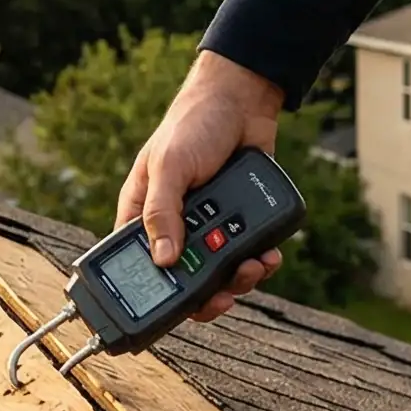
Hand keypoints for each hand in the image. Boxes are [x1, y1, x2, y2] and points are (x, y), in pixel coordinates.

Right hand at [117, 50, 287, 322]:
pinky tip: (268, 256)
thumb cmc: (193, 124)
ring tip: (253, 268)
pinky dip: (261, 261)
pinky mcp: (242, 222)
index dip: (156, 293)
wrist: (243, 100)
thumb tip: (165, 260)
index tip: (176, 310)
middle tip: (225, 295)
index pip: (142, 265)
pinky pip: (249, 254)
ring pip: (221, 272)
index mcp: (145, 215)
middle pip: (186, 278)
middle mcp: (177, 225)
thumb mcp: (170, 166)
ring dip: (239, 278)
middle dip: (209, 291)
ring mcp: (211, 225)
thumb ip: (163, 212)